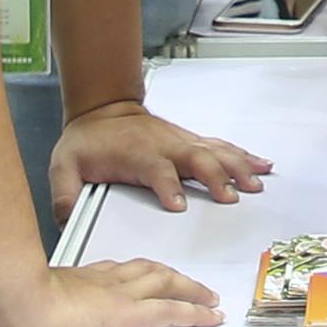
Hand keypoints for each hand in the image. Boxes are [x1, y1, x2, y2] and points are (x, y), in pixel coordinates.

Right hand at [0, 257, 226, 326]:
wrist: (16, 302)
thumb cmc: (11, 301)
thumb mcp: (23, 296)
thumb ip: (31, 299)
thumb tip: (16, 312)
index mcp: (85, 277)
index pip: (123, 270)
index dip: (142, 271)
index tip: (150, 275)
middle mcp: (108, 280)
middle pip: (151, 272)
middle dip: (175, 277)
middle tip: (193, 284)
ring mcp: (121, 296)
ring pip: (169, 286)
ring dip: (193, 291)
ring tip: (209, 299)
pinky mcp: (128, 315)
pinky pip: (172, 312)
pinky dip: (195, 314)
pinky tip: (210, 317)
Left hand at [49, 99, 272, 216]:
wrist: (102, 109)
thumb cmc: (88, 140)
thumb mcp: (64, 165)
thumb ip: (65, 192)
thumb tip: (66, 217)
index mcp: (136, 155)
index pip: (155, 170)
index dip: (167, 186)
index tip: (179, 205)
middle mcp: (164, 146)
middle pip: (196, 159)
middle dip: (215, 176)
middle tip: (231, 197)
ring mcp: (181, 142)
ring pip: (215, 151)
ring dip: (237, 166)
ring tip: (256, 183)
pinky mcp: (191, 141)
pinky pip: (221, 146)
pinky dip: (243, 154)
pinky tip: (262, 164)